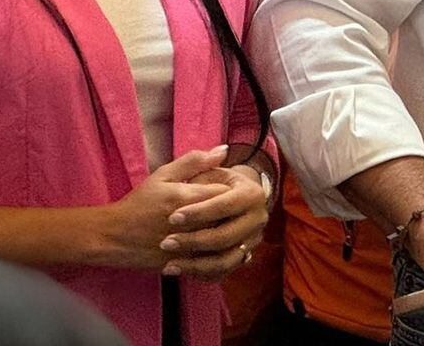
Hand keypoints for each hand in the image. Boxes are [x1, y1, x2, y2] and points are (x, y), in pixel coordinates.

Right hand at [95, 147, 230, 271]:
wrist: (113, 236)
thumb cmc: (139, 203)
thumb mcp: (163, 176)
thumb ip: (194, 161)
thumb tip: (224, 149)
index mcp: (186, 198)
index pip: (227, 192)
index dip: (229, 190)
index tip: (222, 190)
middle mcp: (190, 223)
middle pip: (229, 216)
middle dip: (230, 211)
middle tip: (224, 208)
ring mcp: (188, 246)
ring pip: (224, 239)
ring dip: (225, 231)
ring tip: (217, 224)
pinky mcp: (184, 264)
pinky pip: (212, 259)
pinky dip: (216, 250)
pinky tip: (211, 242)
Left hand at [160, 163, 271, 280]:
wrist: (199, 212)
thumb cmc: (194, 188)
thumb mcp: (188, 173)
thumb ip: (198, 161)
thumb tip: (222, 150)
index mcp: (250, 193)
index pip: (227, 204)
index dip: (200, 212)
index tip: (172, 217)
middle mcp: (257, 218)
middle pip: (226, 236)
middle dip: (194, 240)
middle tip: (166, 241)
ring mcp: (250, 241)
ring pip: (225, 259)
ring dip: (195, 263)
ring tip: (169, 262)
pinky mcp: (239, 258)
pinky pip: (222, 272)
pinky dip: (198, 273)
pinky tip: (176, 268)